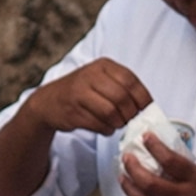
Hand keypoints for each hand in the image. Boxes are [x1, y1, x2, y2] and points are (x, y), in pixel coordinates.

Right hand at [25, 58, 156, 137]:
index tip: (146, 110)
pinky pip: (98, 124)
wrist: (49, 102)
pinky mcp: (73, 111)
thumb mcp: (101, 80)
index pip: (130, 81)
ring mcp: (79, 93)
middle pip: (122, 98)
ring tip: (117, 124)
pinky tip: (105, 128)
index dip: (142, 98)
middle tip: (130, 120)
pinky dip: (107, 130)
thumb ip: (122, 88)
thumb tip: (147, 107)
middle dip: (130, 113)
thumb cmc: (82, 92)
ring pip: (111, 112)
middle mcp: (90, 76)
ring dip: (118, 123)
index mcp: (103, 66)